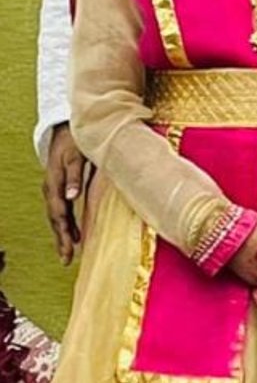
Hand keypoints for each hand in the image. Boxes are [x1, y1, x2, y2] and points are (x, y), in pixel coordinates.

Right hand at [42, 123, 87, 263]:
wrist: (67, 127)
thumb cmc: (76, 139)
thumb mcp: (76, 154)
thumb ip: (74, 175)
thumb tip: (71, 197)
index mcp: (54, 181)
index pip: (58, 211)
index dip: (64, 230)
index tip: (71, 246)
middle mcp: (51, 187)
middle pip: (55, 218)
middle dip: (61, 239)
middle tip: (67, 259)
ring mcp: (54, 188)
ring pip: (57, 216)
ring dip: (63, 235)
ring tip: (68, 254)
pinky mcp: (59, 187)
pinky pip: (61, 210)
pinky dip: (66, 224)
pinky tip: (73, 235)